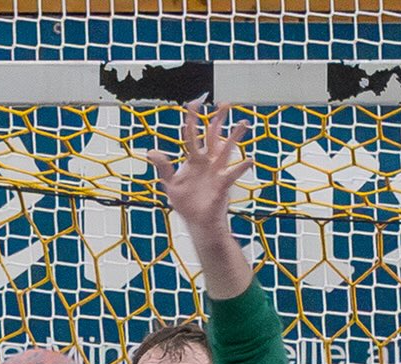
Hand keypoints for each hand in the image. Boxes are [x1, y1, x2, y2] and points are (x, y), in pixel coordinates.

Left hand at [146, 104, 252, 229]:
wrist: (198, 223)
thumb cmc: (186, 204)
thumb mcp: (171, 184)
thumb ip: (163, 167)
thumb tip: (151, 152)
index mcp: (194, 159)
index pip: (192, 134)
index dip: (192, 118)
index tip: (194, 103)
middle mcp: (207, 162)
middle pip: (213, 135)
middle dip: (219, 119)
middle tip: (224, 104)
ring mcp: (217, 171)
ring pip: (227, 149)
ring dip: (235, 137)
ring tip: (244, 123)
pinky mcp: (223, 184)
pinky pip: (233, 173)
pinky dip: (241, 167)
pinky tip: (249, 160)